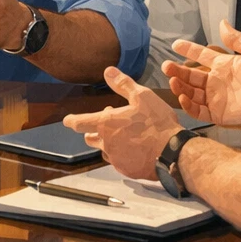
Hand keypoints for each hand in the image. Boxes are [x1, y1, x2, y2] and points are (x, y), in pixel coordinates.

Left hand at [63, 66, 181, 179]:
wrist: (173, 152)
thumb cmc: (157, 122)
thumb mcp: (142, 96)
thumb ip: (123, 84)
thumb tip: (108, 71)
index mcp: (105, 123)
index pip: (79, 122)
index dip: (71, 120)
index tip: (67, 120)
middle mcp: (106, 142)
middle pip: (91, 137)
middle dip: (96, 131)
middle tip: (111, 122)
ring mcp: (115, 158)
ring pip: (106, 150)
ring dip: (110, 143)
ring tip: (126, 135)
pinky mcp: (126, 170)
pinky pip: (119, 161)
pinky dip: (123, 155)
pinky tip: (136, 149)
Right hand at [161, 20, 240, 128]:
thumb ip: (236, 38)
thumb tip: (221, 22)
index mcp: (223, 65)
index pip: (201, 55)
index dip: (188, 50)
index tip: (175, 44)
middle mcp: (216, 82)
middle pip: (191, 76)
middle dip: (177, 71)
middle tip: (165, 66)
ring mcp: (216, 99)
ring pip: (191, 92)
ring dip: (180, 86)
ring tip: (172, 80)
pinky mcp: (217, 115)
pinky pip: (198, 110)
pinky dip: (188, 105)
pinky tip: (182, 96)